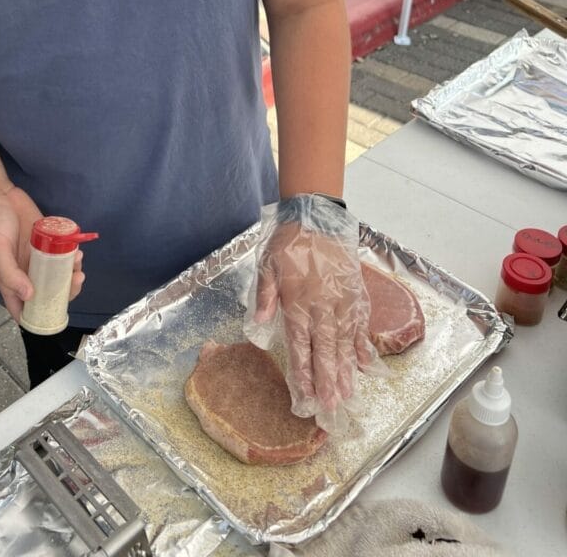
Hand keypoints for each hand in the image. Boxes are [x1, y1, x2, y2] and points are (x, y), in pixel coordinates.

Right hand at [0, 185, 85, 320]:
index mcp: (10, 280)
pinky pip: (62, 253)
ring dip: (71, 273)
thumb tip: (29, 296)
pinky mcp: (47, 240)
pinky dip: (72, 255)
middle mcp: (25, 271)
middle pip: (48, 292)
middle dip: (65, 291)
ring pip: (59, 273)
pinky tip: (77, 251)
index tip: (56, 314)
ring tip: (78, 262)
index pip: (24, 308)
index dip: (39, 317)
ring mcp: (37, 256)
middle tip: (76, 280)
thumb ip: (9, 274)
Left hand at [244, 196, 383, 432]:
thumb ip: (265, 295)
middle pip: (326, 351)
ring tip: (349, 395)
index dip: (304, 372)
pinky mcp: (356, 294)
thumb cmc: (290, 241)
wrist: (319, 217)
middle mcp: (323, 307)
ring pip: (345, 343)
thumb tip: (259, 323)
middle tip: (332, 408)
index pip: (301, 345)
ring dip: (346, 371)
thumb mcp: (267, 264)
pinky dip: (363, 345)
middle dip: (328, 381)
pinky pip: (361, 325)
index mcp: (298, 302)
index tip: (307, 396)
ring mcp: (342, 301)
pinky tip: (364, 364)